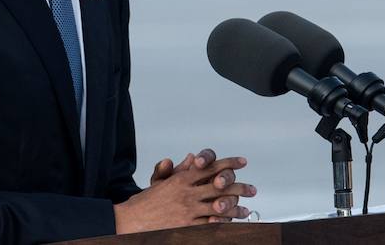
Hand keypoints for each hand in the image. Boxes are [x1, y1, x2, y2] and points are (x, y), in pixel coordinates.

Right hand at [115, 154, 255, 233]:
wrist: (132, 220)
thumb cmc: (147, 202)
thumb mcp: (162, 181)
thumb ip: (179, 169)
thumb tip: (191, 157)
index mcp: (182, 178)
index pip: (210, 167)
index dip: (228, 163)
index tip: (242, 162)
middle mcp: (187, 192)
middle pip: (220, 186)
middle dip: (239, 186)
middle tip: (252, 189)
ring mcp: (188, 210)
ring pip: (218, 206)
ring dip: (235, 208)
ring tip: (246, 209)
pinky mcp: (187, 226)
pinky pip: (209, 224)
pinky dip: (222, 223)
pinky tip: (231, 223)